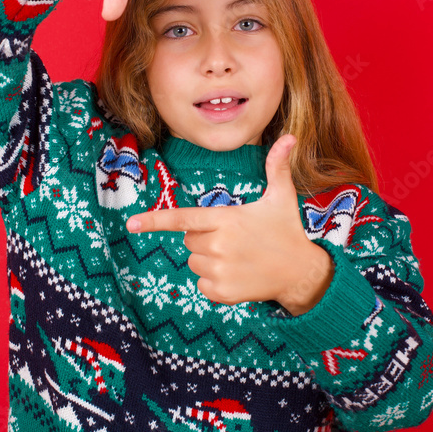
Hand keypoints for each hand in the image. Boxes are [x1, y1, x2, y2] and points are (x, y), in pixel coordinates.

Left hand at [125, 135, 333, 313]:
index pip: (183, 219)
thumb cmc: (287, 231)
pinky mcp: (221, 293)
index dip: (155, 220)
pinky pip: (201, 284)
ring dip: (209, 260)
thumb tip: (289, 137)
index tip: (131, 224)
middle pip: (189, 240)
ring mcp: (219, 271)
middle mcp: (219, 246)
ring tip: (238, 257)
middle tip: (234, 238)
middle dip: (205, 237)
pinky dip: (214, 281)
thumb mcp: (282, 197)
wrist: (301, 274)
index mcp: (227, 220)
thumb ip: (277, 166)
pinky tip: (238, 275)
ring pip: (194, 262)